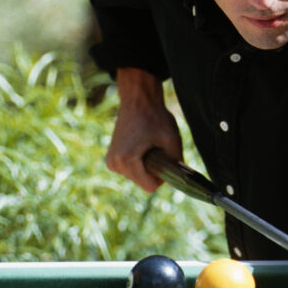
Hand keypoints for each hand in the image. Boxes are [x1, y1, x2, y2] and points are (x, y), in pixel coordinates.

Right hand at [105, 69, 182, 191]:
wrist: (138, 100)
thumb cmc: (155, 117)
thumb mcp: (172, 140)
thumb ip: (176, 162)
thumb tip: (175, 182)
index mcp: (126, 161)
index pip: (150, 186)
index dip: (162, 177)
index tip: (165, 160)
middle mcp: (114, 164)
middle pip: (143, 181)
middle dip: (153, 169)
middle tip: (156, 147)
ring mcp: (111, 162)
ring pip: (137, 176)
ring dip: (146, 165)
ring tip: (148, 144)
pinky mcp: (111, 158)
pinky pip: (131, 169)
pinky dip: (139, 162)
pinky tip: (142, 145)